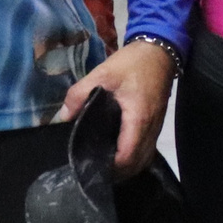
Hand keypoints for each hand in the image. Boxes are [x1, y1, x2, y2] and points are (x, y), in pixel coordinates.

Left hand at [60, 38, 174, 178]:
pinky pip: (147, 149)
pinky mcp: (157, 123)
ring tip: (106, 164)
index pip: (127, 156)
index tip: (92, 165)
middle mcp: (150, 128)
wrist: (159, 51)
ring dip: (128, 166)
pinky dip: (135, 157)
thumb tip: (63, 116)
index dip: (111, 167)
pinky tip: (119, 151)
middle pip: (138, 163)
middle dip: (119, 172)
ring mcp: (156, 127)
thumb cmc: (132, 63)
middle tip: (95, 169)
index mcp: (137, 118)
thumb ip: (80, 94)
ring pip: (145, 159)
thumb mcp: (102, 73)